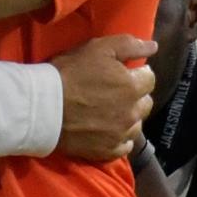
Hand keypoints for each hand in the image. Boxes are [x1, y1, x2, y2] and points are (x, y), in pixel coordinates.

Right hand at [52, 35, 155, 161]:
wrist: (43, 107)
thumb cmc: (69, 73)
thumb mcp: (98, 48)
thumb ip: (129, 45)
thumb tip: (154, 47)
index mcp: (132, 86)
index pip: (149, 78)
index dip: (136, 73)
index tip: (122, 73)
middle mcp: (132, 112)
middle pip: (145, 103)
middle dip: (135, 96)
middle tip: (115, 92)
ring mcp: (120, 134)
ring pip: (136, 125)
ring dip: (128, 118)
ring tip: (111, 112)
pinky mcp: (107, 151)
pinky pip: (124, 147)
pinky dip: (120, 139)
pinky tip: (108, 131)